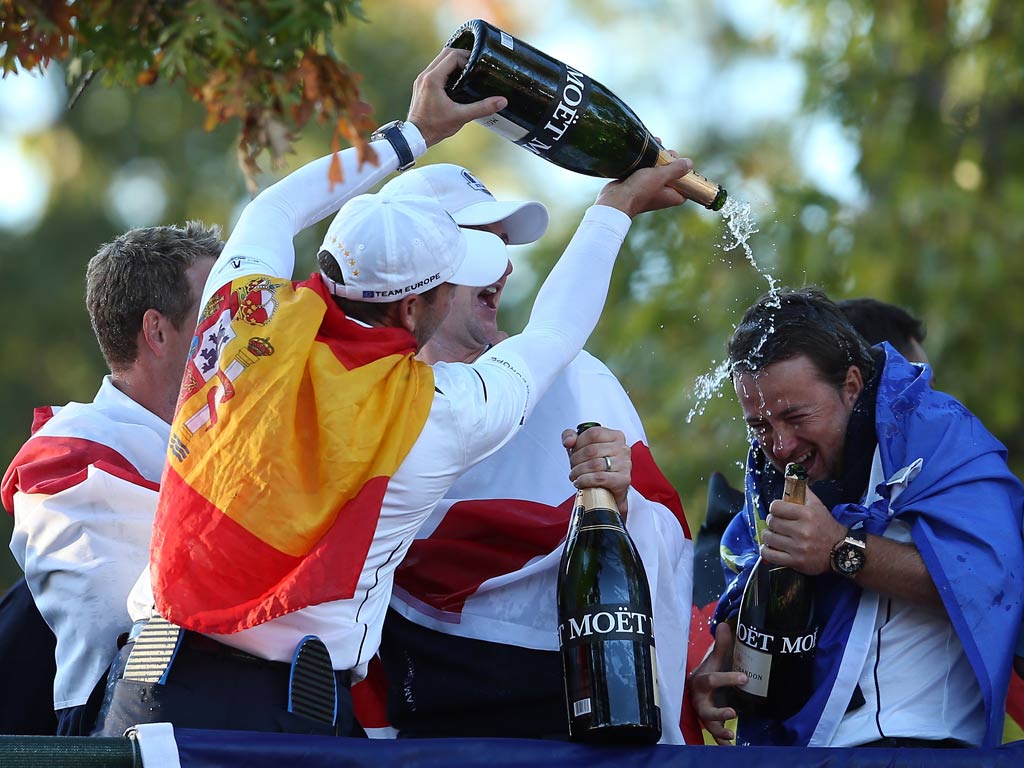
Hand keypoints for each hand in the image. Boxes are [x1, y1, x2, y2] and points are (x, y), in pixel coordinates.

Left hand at [407, 48, 506, 147]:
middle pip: (445, 53)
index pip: (452, 56)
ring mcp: (421, 79)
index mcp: (433, 79)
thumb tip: (501, 101)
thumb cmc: (435, 127)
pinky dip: (446, 69)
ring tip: (467, 71)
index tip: (477, 66)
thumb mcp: (461, 117)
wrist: (416, 136)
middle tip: (475, 65)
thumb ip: (482, 108)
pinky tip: (456, 80)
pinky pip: (435, 69)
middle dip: (462, 56)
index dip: (467, 57)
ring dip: (454, 62)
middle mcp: (425, 75)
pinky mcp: (421, 85)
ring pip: (439, 60)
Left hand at [561, 425, 630, 516]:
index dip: (578, 444)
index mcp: (615, 436)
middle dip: (576, 460)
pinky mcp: (623, 479)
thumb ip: (570, 436)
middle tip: (573, 468)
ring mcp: (625, 464)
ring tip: (574, 476)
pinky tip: (580, 482)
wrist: (609, 491)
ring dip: (578, 472)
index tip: (573, 453)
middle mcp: (622, 448)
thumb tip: (568, 441)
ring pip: (594, 465)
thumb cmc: (596, 466)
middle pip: (592, 450)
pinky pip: (599, 478)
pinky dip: (585, 480)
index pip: (593, 433)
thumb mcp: (582, 447)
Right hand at [594, 155, 692, 217]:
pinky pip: (645, 170)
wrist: (615, 199)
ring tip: (658, 145)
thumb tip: (689, 163)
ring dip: (658, 158)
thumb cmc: (640, 190)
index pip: (686, 188)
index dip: (687, 176)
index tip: (683, 164)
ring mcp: (649, 190)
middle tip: (670, 153)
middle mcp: (661, 195)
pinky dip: (646, 160)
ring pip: (658, 171)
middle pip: (672, 176)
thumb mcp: (661, 176)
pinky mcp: (637, 184)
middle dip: (671, 162)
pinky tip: (647, 148)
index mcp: (671, 197)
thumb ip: (676, 169)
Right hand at [688, 622, 745, 744]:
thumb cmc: (709, 672)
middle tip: (733, 713)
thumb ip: (721, 645)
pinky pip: (714, 734)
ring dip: (719, 730)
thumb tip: (724, 625)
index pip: (710, 681)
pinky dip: (721, 742)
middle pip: (704, 709)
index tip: (744, 678)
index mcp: (700, 682)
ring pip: (708, 724)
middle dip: (717, 713)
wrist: (697, 689)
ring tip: (731, 735)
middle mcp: (699, 700)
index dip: (726, 679)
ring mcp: (703, 713)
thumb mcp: (715, 660)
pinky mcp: (710, 722)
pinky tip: (731, 747)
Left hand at [762, 486, 844, 574]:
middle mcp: (802, 531)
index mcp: (807, 514)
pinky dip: (766, 550)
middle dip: (772, 522)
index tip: (778, 512)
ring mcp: (799, 548)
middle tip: (777, 524)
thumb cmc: (826, 526)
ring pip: (768, 538)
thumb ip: (803, 490)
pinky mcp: (796, 562)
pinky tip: (770, 547)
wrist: (842, 551)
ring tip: (775, 535)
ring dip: (768, 536)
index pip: (776, 507)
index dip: (775, 508)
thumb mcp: (817, 505)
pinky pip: (769, 555)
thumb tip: (789, 474)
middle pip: (771, 522)